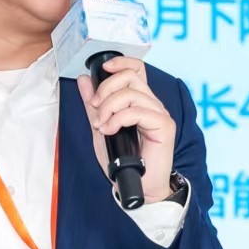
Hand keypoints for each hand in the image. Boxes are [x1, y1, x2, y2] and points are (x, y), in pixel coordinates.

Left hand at [76, 56, 175, 203]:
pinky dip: (117, 119)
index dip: (120, 62)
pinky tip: (110, 131)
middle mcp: (152, 103)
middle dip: (105, 90)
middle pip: (129, 77)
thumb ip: (93, 105)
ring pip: (131, 93)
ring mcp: (159, 113)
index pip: (136, 68)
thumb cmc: (122, 160)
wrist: (136, 185)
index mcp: (140, 100)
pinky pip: (136, 111)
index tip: (102, 69)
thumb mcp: (101, 127)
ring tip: (102, 125)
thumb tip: (84, 80)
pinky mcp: (164, 125)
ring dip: (108, 108)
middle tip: (96, 110)